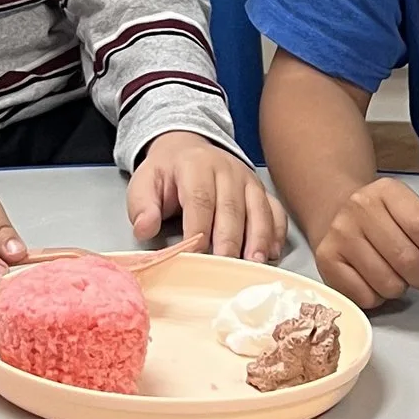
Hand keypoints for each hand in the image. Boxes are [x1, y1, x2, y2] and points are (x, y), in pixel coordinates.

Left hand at [126, 135, 285, 259]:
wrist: (187, 149)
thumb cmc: (167, 173)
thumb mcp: (144, 183)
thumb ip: (142, 205)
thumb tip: (145, 228)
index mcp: (196, 166)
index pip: (199, 200)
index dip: (198, 230)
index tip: (194, 256)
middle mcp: (227, 170)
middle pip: (231, 208)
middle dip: (229, 241)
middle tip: (226, 269)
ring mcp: (247, 180)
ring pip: (258, 210)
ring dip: (258, 239)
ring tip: (254, 264)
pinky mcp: (261, 191)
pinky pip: (275, 211)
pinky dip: (276, 232)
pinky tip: (272, 252)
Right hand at [312, 178, 418, 308]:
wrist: (336, 214)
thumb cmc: (385, 219)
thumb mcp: (417, 212)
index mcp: (386, 190)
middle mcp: (358, 208)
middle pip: (407, 259)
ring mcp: (339, 234)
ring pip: (388, 283)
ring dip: (401, 287)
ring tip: (397, 275)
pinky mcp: (326, 260)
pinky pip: (366, 297)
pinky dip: (378, 297)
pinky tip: (375, 281)